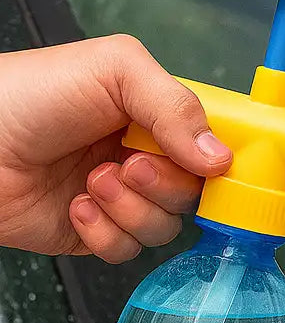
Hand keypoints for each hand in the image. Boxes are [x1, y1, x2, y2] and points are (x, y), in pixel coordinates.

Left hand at [0, 35, 231, 262]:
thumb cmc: (25, 95)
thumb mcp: (113, 70)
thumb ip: (175, 105)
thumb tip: (220, 158)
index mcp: (156, 115)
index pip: (214, 146)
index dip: (220, 162)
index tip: (211, 166)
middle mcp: (144, 157)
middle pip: (195, 194)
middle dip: (164, 184)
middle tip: (127, 164)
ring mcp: (122, 198)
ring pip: (165, 227)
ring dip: (130, 208)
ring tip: (92, 181)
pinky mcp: (97, 233)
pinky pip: (128, 251)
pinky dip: (103, 233)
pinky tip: (75, 205)